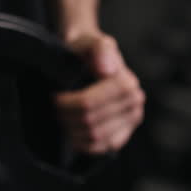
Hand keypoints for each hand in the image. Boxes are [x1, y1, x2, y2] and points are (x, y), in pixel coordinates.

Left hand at [55, 32, 145, 153]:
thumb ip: (100, 49)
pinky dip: (83, 144)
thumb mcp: (91, 41)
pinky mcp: (124, 134)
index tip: (55, 97)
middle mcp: (135, 104)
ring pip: (94, 137)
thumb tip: (106, 70)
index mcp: (127, 84)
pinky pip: (102, 148)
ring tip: (63, 118)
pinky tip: (73, 133)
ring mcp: (131, 121)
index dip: (66, 104)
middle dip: (66, 117)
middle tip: (55, 108)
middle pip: (90, 122)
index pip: (89, 104)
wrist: (91, 58)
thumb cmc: (88, 50)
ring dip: (73, 131)